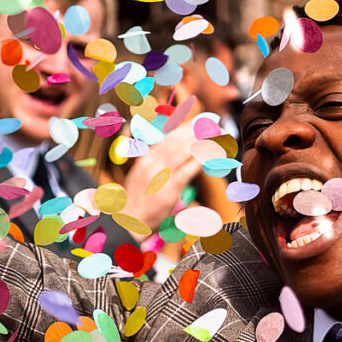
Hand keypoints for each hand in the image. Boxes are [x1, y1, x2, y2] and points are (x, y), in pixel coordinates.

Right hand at [121, 95, 207, 232]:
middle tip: (208, 121)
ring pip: (181, 153)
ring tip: (212, 133)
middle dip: (192, 130)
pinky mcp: (169, 189)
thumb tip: (165, 150)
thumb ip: (153, 162)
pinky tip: (208, 154)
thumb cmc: (136, 200)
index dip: (180, 129)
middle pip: (174, 142)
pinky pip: (186, 172)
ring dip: (198, 141)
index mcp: (145, 160)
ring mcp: (160, 176)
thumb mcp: (141, 176)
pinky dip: (198, 161)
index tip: (193, 120)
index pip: (165, 139)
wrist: (129, 220)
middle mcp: (151, 165)